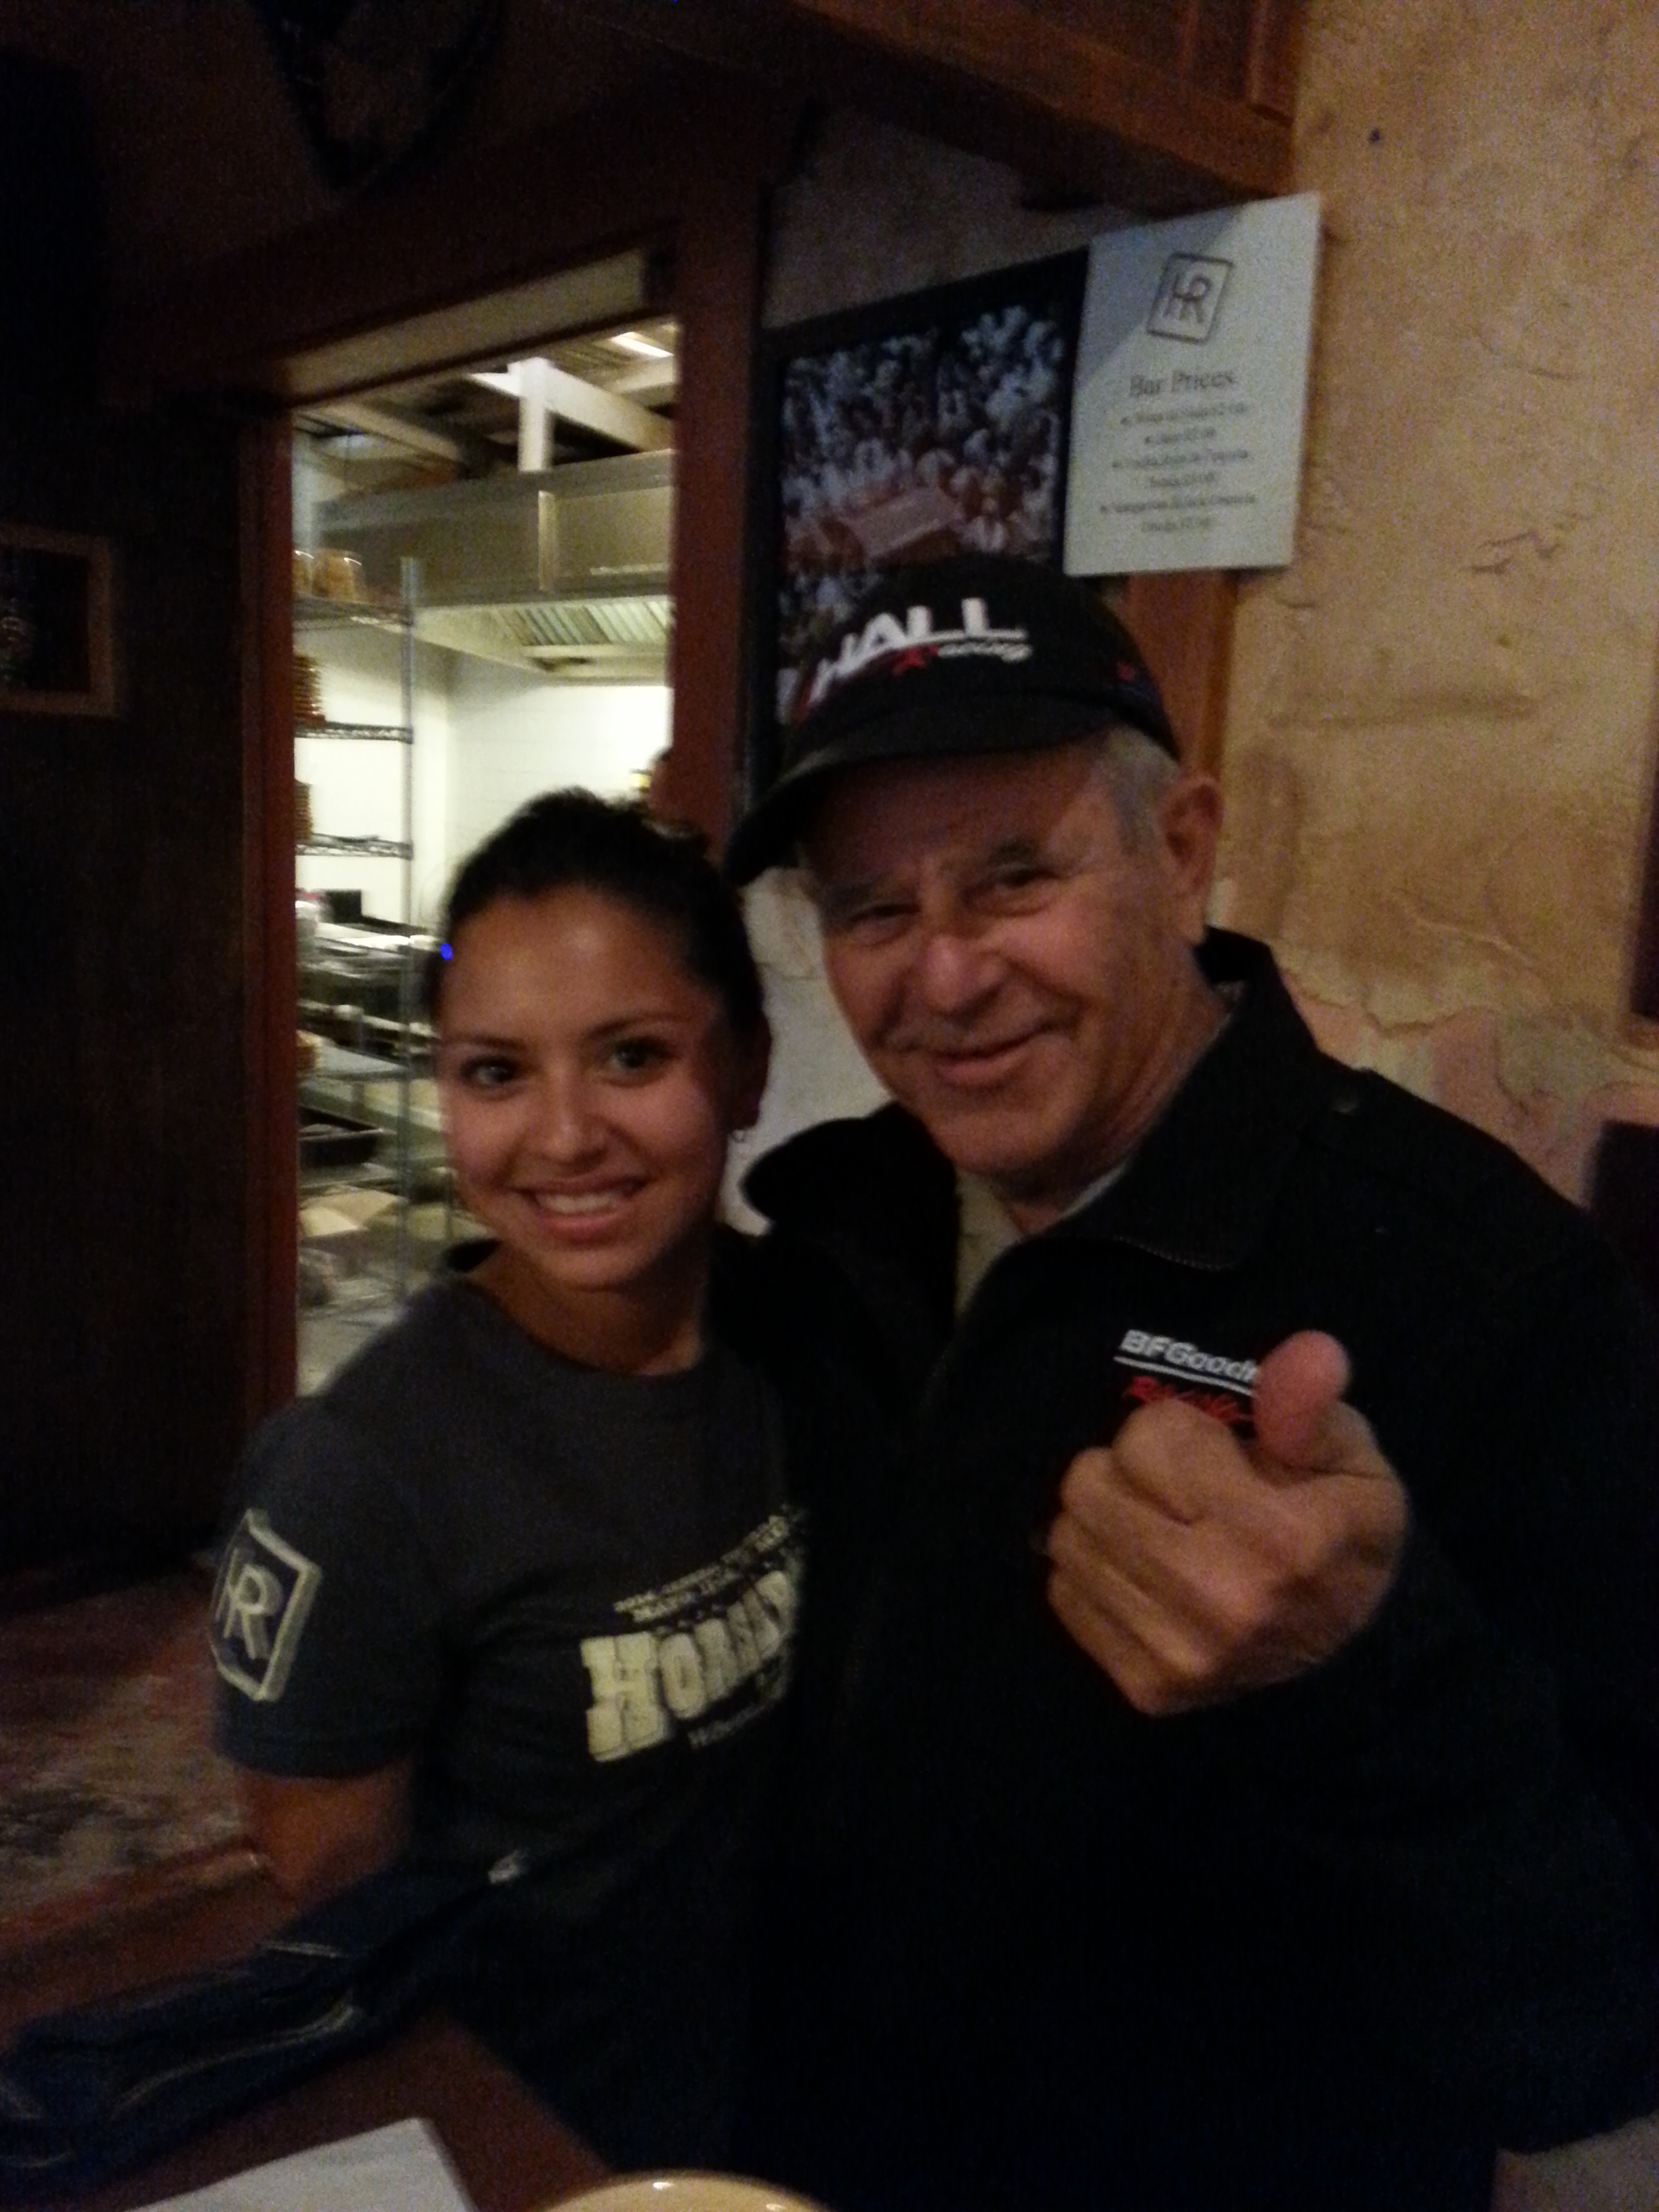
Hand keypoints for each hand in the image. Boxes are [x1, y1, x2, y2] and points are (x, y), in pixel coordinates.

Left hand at [1044, 1332, 1408, 1714]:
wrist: (1352, 1654)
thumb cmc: (1341, 1532)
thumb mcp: (1351, 1459)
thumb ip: (1310, 1407)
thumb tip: (1310, 1351)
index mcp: (1281, 1539)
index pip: (1150, 1438)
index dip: (1177, 1429)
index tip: (1214, 1452)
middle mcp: (1222, 1602)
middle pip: (1092, 1484)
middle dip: (1128, 1468)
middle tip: (1175, 1486)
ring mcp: (1179, 1654)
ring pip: (1069, 1536)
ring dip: (1105, 1517)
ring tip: (1158, 1524)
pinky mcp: (1145, 1687)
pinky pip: (1065, 1593)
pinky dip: (1096, 1570)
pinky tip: (1145, 1570)